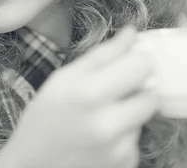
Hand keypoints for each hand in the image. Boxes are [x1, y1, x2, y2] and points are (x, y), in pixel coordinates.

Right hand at [0, 26, 157, 167]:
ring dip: (132, 111)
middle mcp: (107, 122)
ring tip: (105, 114)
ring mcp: (118, 147)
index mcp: (89, 93)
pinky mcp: (126, 163)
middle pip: (152, 92)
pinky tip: (104, 136)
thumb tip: (132, 33)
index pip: (142, 66)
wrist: (34, 165)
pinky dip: (126, 133)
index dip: (138, 60)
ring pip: (146, 115)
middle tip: (118, 90)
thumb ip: (102, 54)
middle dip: (139, 88)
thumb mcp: (64, 78)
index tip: (128, 63)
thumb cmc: (45, 117)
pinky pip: (138, 138)